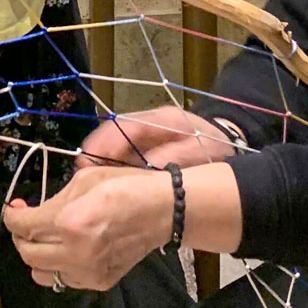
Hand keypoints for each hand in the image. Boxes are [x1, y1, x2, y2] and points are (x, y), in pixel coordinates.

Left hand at [4, 168, 173, 291]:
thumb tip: (32, 211)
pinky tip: (68, 251)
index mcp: (69, 222)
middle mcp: (75, 253)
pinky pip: (64, 281)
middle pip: (27, 253)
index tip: (14, 209)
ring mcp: (88, 272)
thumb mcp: (84, 180)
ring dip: (37, 255)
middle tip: (27, 223)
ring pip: (41, 273)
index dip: (12, 216)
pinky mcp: (100, 282)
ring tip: (45, 240)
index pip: (23, 226)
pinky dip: (59, 267)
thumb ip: (54, 199)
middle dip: (21, 236)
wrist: (162, 211)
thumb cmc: (125, 187)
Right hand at [78, 108, 235, 170]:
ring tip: (85, 185)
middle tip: (80, 179)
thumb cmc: (215, 148)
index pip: (124, 126)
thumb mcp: (201, 153)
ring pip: (111, 144)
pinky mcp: (142, 148)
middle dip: (93, 154)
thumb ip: (175, 158)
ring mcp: (143, 135)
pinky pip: (119, 155)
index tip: (88, 162)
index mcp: (161, 120)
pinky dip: (108, 169)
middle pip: (110, 133)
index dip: (103, 143)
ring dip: (98, 163)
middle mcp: (147, 123)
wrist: (226, 144)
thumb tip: (146, 169)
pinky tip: (102, 187)